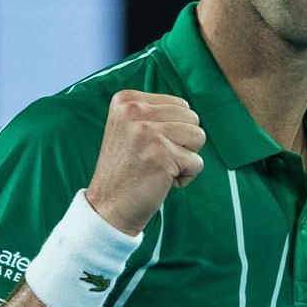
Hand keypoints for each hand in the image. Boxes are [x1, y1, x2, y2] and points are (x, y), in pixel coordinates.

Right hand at [85, 91, 206, 233]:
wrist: (108, 207)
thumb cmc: (127, 170)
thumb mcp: (131, 129)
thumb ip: (155, 114)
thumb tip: (189, 110)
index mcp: (126, 100)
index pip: (180, 105)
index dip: (173, 131)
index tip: (148, 147)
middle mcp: (134, 111)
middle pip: (192, 118)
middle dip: (183, 143)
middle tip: (156, 159)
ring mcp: (148, 133)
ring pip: (198, 137)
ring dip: (185, 159)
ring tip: (159, 168)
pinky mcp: (162, 155)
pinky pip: (197, 163)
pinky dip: (185, 177)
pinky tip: (161, 181)